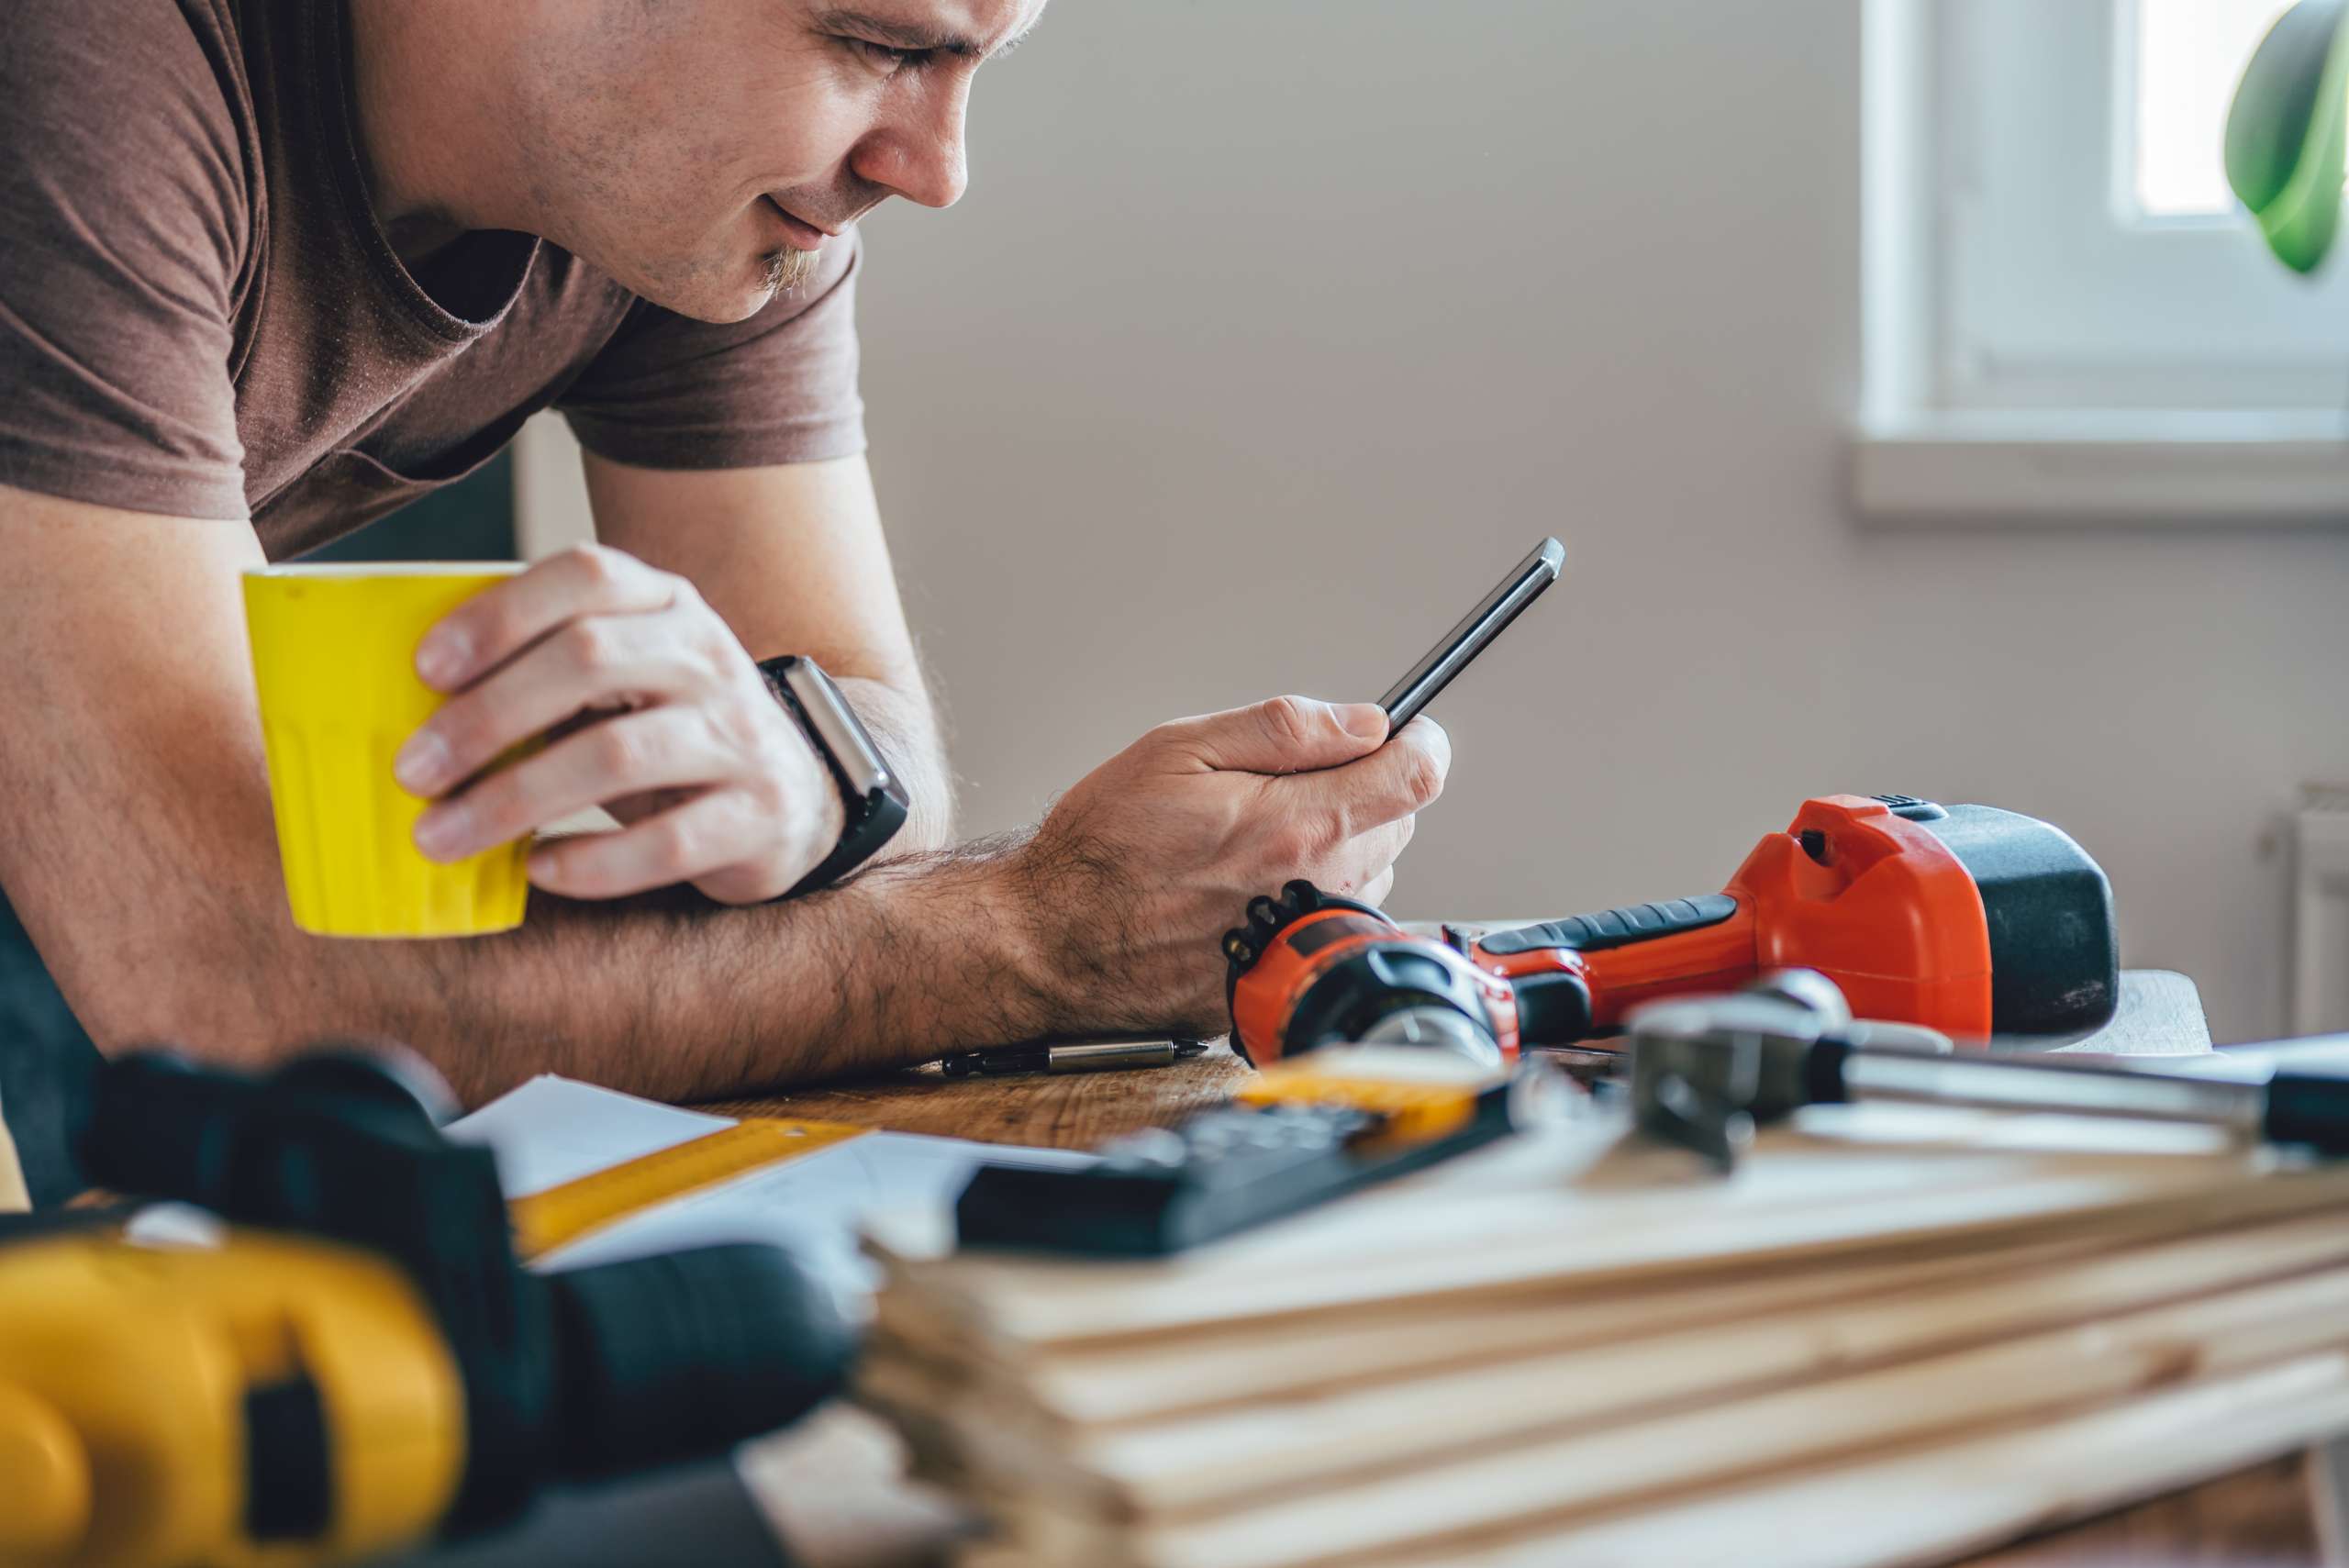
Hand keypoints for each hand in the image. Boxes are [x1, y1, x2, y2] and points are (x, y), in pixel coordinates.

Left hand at [392, 544, 845, 904]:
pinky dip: (593, 862)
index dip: (500, 615)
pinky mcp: (760, 814)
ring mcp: (741, 734)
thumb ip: (542, 667)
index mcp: (665, 604)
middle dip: (486, 715)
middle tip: (412, 772)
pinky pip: (669, 841)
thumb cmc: (666, 730)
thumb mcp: (623, 678)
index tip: (425, 670)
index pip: (586, 575)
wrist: (794, 795)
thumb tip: (404, 705)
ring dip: (515, 797)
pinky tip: (540, 871)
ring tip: (442, 836)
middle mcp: (709, 655)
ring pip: (619, 753)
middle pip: (591, 658)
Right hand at [1010, 695, 1449, 1038]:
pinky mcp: (1284, 973)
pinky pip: (1329, 923)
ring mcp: (1302, 938)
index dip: (1420, 743)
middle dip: (1365, 790)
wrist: (1054, 940)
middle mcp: (1316, 889)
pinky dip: (1308, 898)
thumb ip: (1284, 729)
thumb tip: (1363, 722)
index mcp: (1298, 825)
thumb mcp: (1180, 749)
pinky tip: (1248, 889)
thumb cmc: (1102, 847)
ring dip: (1339, 847)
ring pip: (1369, 876)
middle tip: (1292, 782)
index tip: (1408, 733)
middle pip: (1398, 825)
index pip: (1415, 777)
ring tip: (1257, 840)